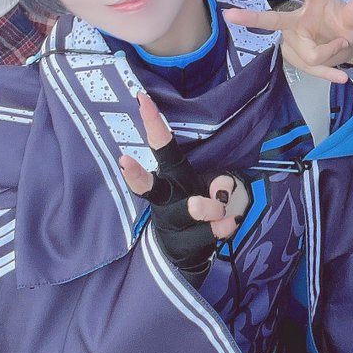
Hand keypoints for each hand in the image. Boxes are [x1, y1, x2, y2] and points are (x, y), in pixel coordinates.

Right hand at [119, 92, 247, 279]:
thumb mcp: (210, 188)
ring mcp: (168, 223)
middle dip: (137, 176)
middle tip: (124, 162)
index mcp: (169, 176)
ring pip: (192, 211)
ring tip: (223, 212)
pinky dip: (224, 227)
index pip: (160, 145)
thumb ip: (220, 183)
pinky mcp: (179, 245)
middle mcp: (163, 198)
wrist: (185, 253)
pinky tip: (228, 225)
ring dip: (213, 209)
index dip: (152, 122)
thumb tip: (222, 188)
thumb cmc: (195, 206)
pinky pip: (208, 234)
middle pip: (147, 187)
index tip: (141, 99)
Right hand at [225, 0, 352, 83]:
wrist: (348, 49)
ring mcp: (294, 39)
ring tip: (340, 48)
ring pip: (308, 55)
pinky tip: (340, 76)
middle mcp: (297, 19)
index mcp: (313, 2)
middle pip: (275, 19)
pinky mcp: (295, 56)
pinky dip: (328, 73)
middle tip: (229, 14)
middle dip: (251, 17)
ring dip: (330, 57)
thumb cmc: (347, 27)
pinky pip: (311, 68)